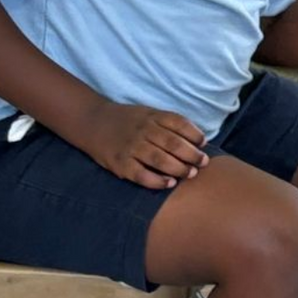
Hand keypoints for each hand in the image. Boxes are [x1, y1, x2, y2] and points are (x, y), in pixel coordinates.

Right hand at [80, 102, 208, 189]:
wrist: (93, 122)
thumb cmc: (128, 120)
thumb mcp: (149, 113)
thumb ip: (170, 124)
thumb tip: (199, 139)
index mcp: (152, 117)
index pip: (178, 123)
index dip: (194, 134)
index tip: (204, 143)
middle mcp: (143, 131)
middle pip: (172, 143)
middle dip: (192, 154)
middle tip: (203, 163)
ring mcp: (131, 147)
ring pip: (159, 159)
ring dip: (179, 168)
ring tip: (191, 174)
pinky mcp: (120, 163)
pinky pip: (141, 174)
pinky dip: (157, 180)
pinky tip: (169, 183)